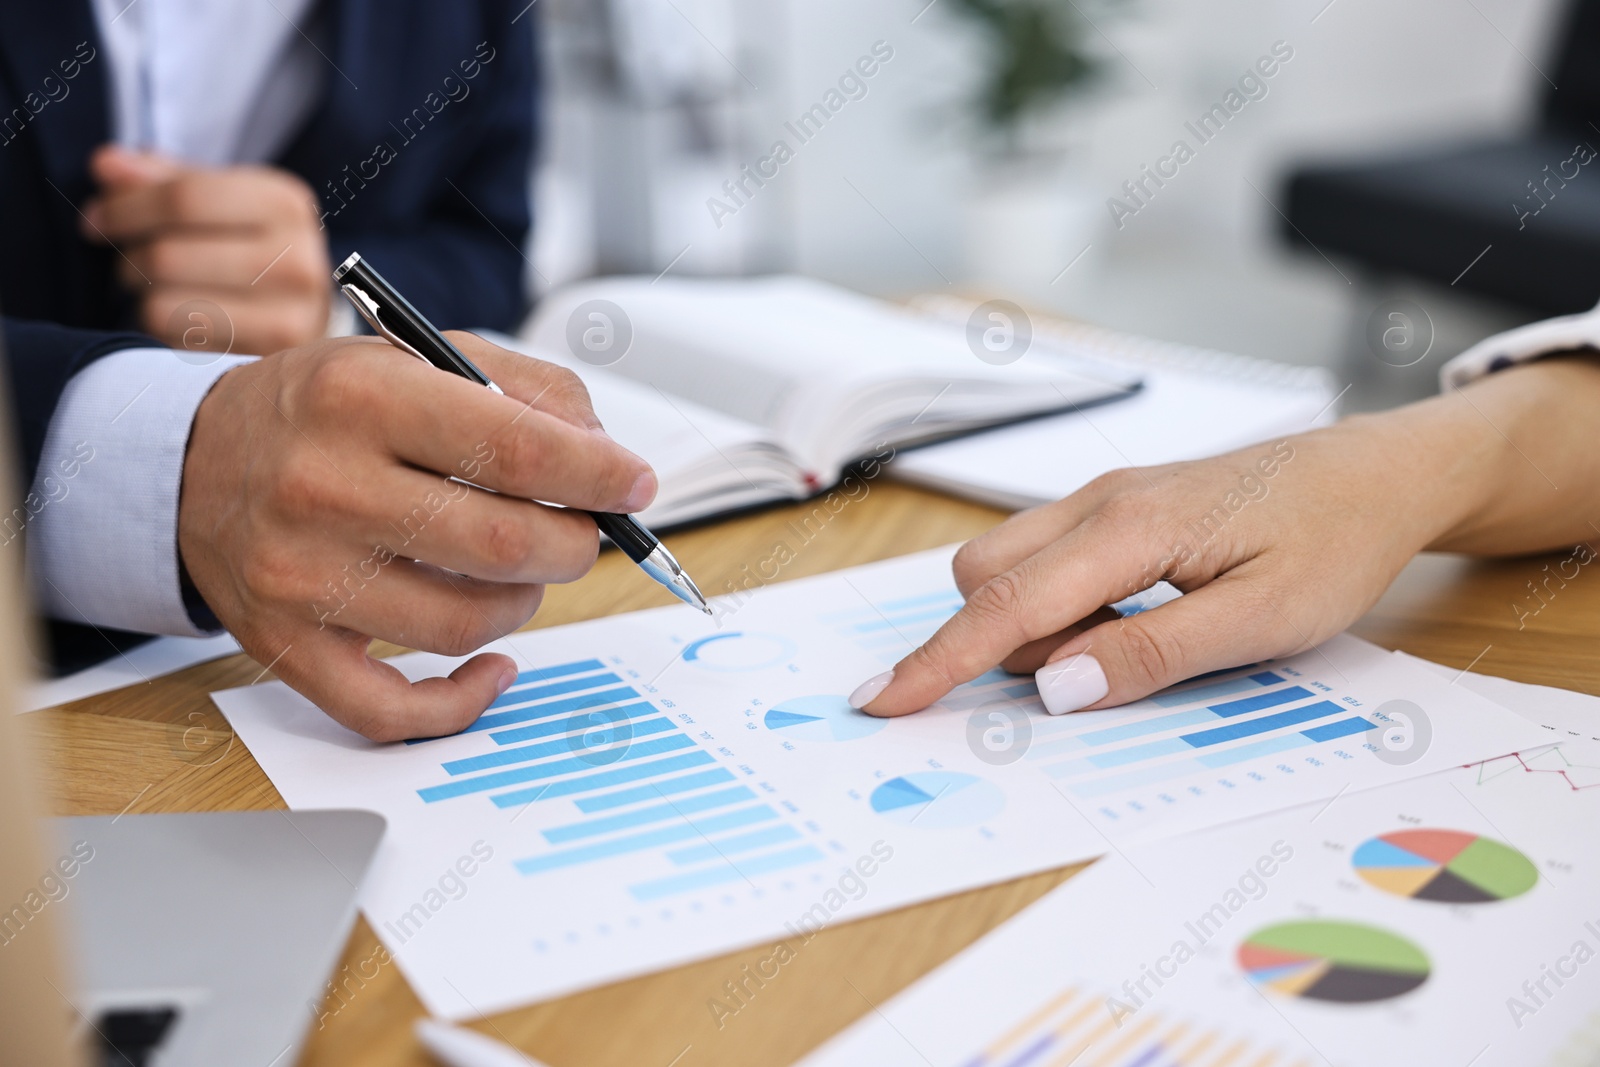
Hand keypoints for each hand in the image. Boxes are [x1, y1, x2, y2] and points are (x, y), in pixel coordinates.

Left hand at [82, 145, 330, 353]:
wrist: (309, 313)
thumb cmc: (252, 248)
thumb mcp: (220, 201)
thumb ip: (163, 179)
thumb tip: (106, 165)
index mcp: (284, 202)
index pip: (184, 198)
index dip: (126, 208)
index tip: (97, 220)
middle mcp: (297, 256)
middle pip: (168, 254)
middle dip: (130, 258)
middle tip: (131, 263)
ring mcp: (291, 312)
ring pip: (164, 303)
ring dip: (144, 297)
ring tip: (160, 291)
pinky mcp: (272, 355)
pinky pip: (178, 341)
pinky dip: (166, 330)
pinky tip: (183, 321)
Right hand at [179, 333, 656, 740]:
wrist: (195, 462)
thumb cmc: (325, 411)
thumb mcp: (417, 357)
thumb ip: (525, 390)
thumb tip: (605, 455)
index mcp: (363, 398)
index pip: (515, 448)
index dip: (596, 474)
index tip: (634, 485)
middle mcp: (322, 486)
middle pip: (499, 545)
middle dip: (569, 545)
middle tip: (578, 533)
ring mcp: (299, 576)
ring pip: (464, 625)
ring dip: (522, 605)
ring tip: (518, 573)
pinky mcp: (286, 647)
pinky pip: (391, 710)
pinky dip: (462, 701)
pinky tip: (496, 667)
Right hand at [853, 408, 1495, 717]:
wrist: (1373, 473)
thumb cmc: (1330, 542)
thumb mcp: (1261, 619)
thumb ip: (1152, 652)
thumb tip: (1053, 686)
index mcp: (1130, 530)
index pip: (1006, 606)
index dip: (939, 660)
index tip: (881, 700)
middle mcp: (1100, 504)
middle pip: (985, 576)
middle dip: (993, 641)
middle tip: (1095, 677)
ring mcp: (1104, 499)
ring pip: (1011, 565)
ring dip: (1033, 624)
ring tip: (1136, 643)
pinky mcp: (1117, 508)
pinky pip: (1049, 559)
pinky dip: (1059, 604)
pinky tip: (1134, 617)